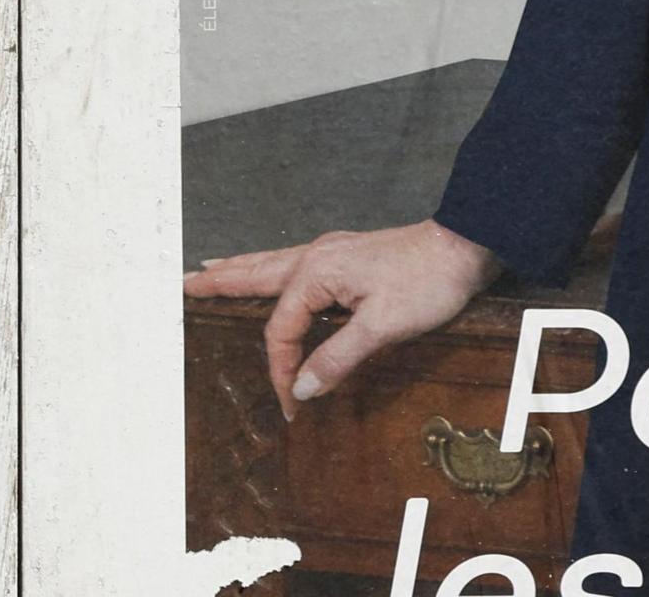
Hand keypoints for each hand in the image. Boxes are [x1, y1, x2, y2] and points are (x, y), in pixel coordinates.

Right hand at [183, 220, 496, 415]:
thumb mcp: (384, 327)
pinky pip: (290, 262)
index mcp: (317, 274)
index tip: (292, 403)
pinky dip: (266, 266)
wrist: (463, 246)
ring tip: (210, 271)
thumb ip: (338, 357)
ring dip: (238, 270)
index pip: (281, 331)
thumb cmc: (427, 282)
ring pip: (270, 264)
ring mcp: (328, 252)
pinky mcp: (344, 255)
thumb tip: (304, 386)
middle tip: (185, 285)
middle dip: (220, 283)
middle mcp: (314, 257)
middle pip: (255, 275)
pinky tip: (269, 269)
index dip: (282, 370)